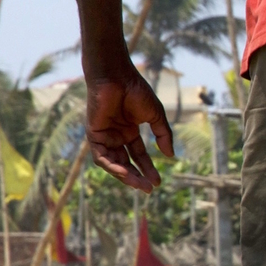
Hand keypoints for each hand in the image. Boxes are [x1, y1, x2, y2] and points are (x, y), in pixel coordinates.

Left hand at [85, 66, 174, 192]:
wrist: (117, 76)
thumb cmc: (136, 90)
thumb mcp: (156, 116)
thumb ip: (163, 135)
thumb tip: (171, 155)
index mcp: (129, 131)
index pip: (139, 155)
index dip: (148, 168)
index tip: (158, 182)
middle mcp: (116, 136)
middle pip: (126, 163)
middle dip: (137, 176)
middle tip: (149, 188)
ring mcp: (105, 136)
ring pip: (113, 163)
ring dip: (126, 175)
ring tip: (140, 184)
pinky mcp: (94, 134)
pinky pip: (101, 157)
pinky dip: (111, 166)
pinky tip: (124, 173)